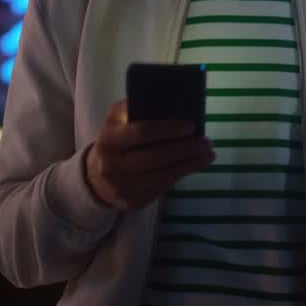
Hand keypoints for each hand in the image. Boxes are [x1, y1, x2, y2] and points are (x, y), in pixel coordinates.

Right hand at [85, 100, 214, 209]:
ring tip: (208, 154)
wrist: (98, 175)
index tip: (191, 125)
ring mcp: (121, 186)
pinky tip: (196, 164)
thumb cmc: (118, 139)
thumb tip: (173, 104)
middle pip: (156, 156)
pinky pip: (162, 188)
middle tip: (207, 141)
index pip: (142, 132)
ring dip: (190, 164)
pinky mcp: (132, 201)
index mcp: (109, 139)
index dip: (169, 129)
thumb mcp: (118, 119)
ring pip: (162, 175)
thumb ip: (136, 108)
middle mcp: (112, 165)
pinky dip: (182, 174)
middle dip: (186, 148)